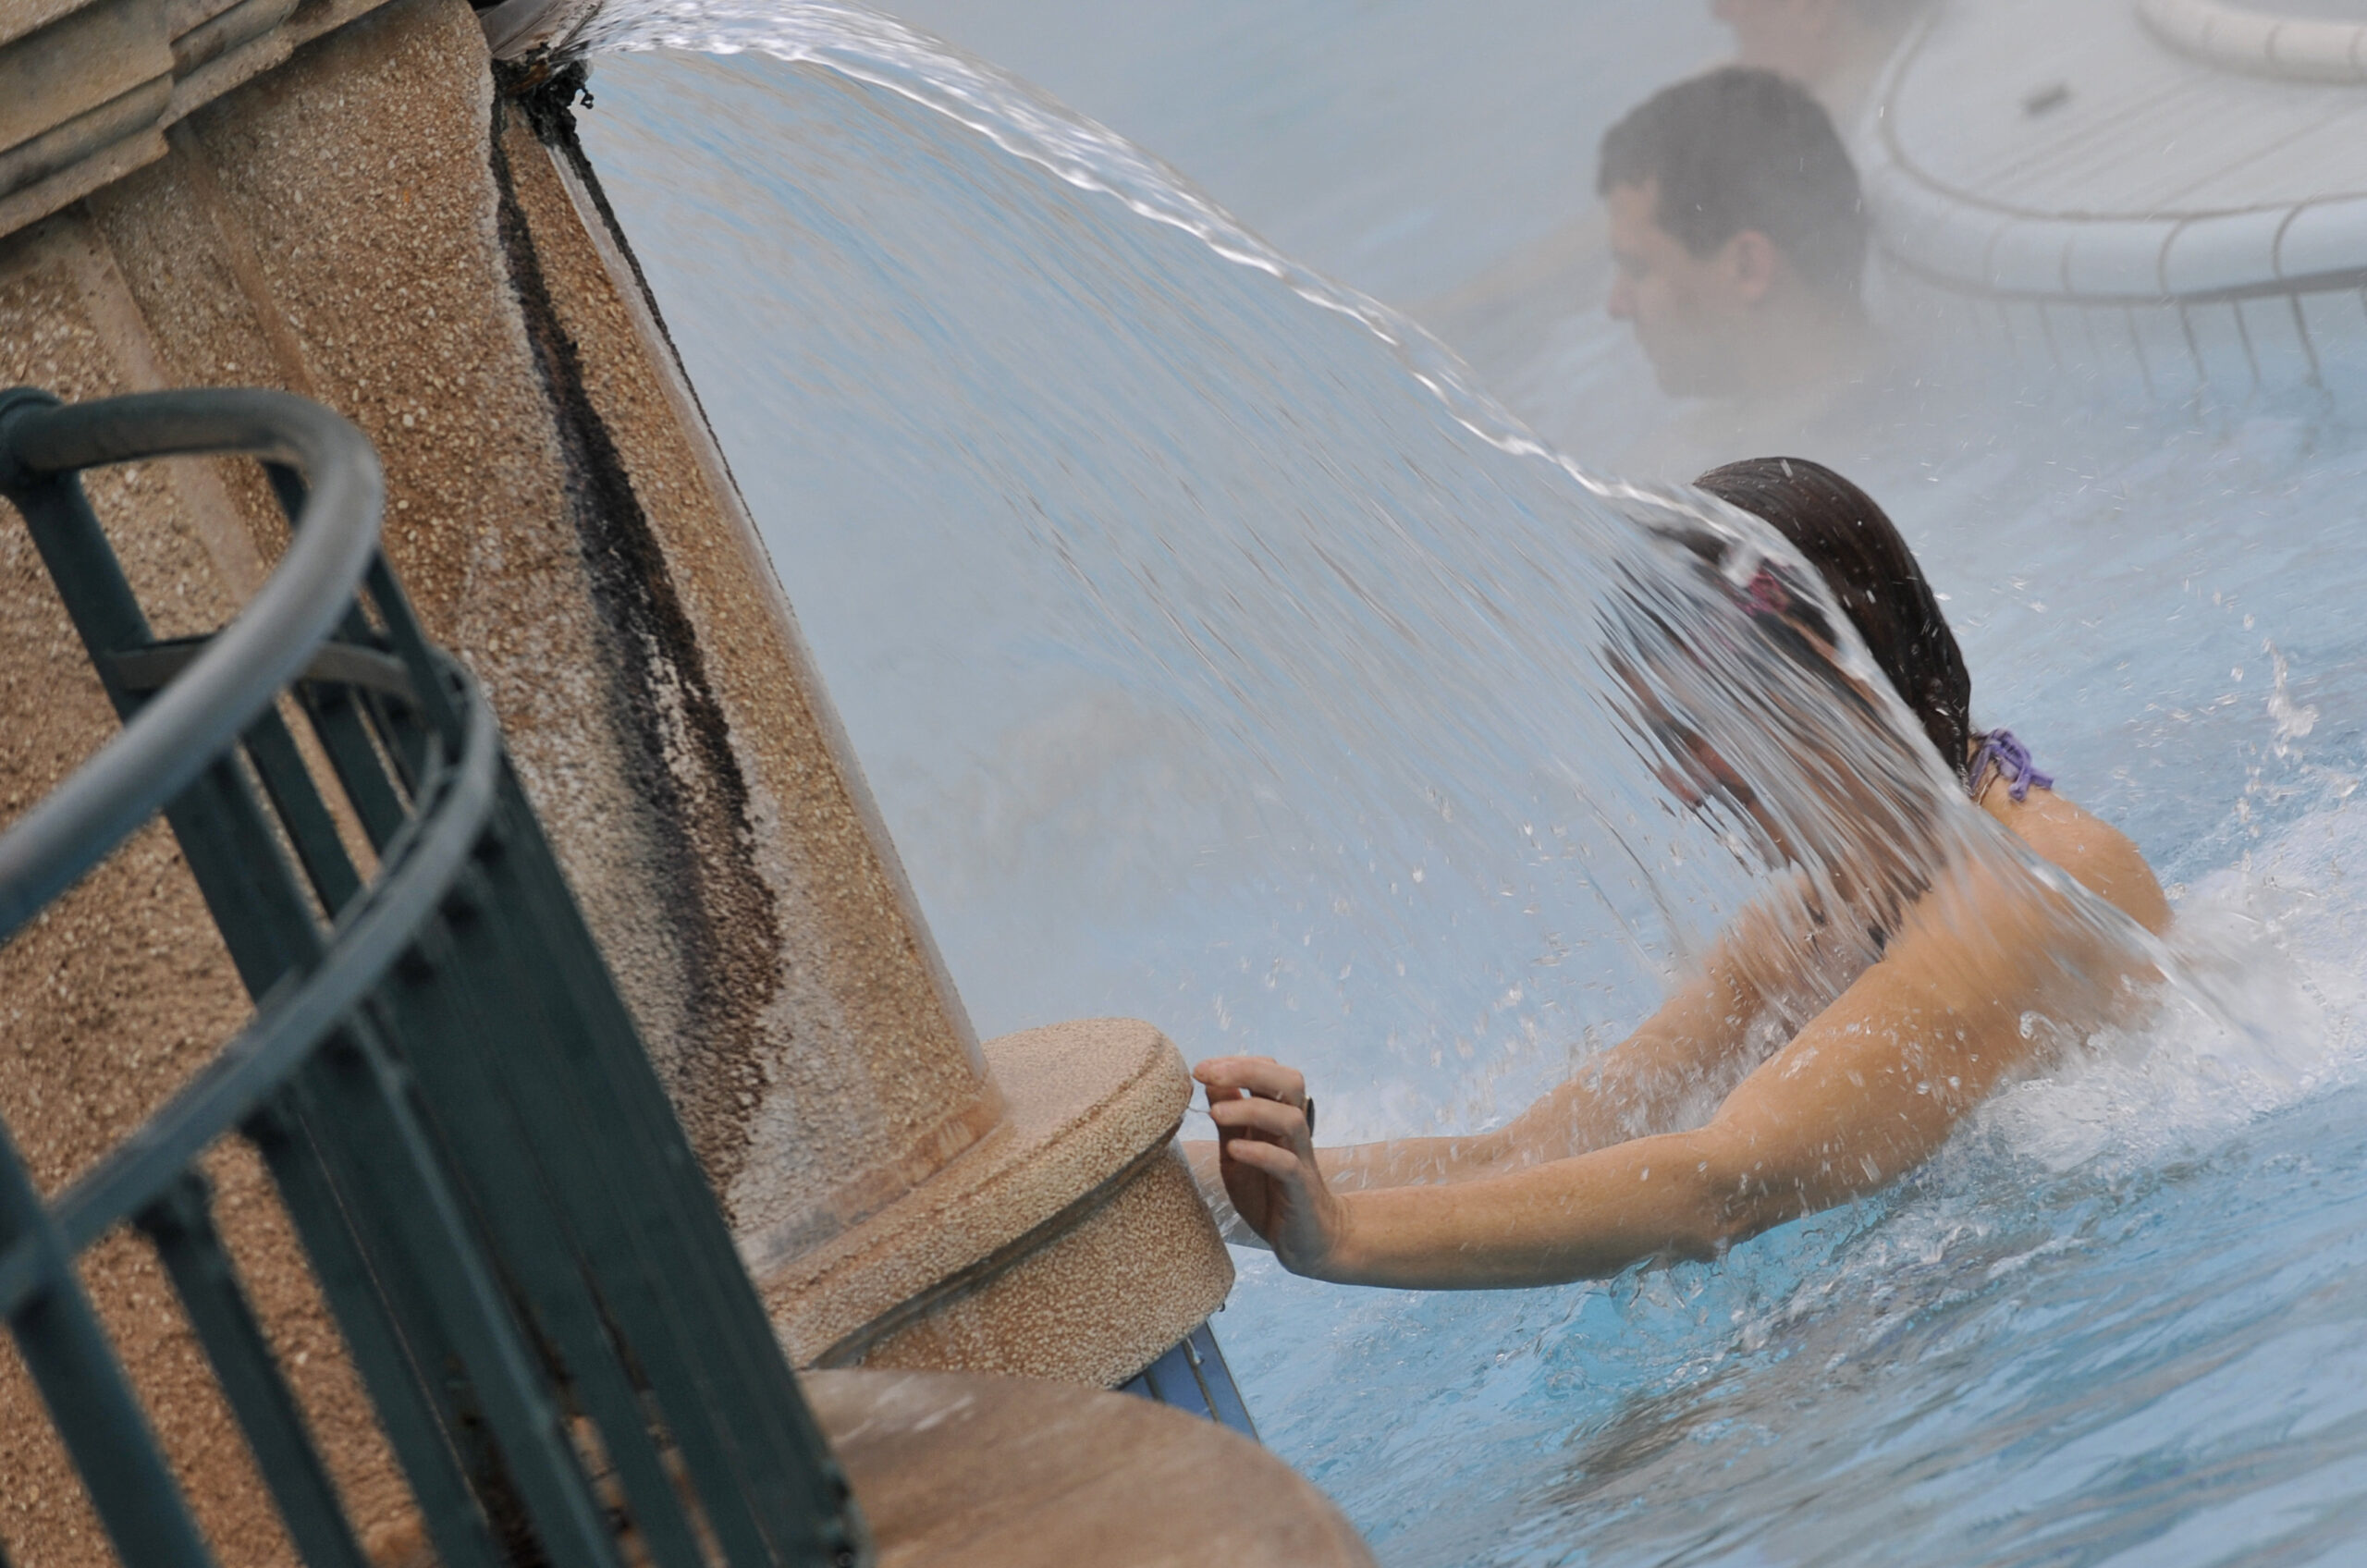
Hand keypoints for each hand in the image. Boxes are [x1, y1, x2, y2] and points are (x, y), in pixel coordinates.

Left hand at [1192, 1055, 1350, 1276]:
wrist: (1306, 1239)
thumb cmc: (1268, 1192)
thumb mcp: (1237, 1152)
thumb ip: (1228, 1120)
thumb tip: (1210, 1080)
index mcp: (1276, 1117)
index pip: (1268, 1072)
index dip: (1236, 1063)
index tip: (1200, 1068)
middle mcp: (1292, 1131)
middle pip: (1289, 1082)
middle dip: (1248, 1070)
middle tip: (1208, 1073)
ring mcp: (1300, 1157)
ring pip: (1290, 1118)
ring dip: (1251, 1109)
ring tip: (1215, 1113)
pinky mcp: (1301, 1188)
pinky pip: (1288, 1164)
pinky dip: (1261, 1152)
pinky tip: (1235, 1149)